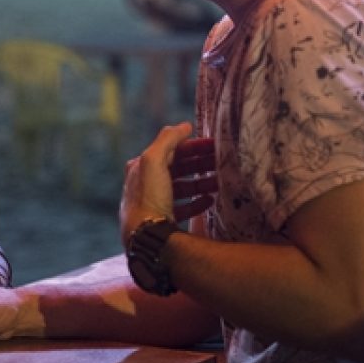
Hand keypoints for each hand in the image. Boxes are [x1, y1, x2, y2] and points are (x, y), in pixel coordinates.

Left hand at [119, 123, 216, 239]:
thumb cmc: (148, 197)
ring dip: (201, 182)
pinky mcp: (163, 222)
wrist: (145, 237)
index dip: (193, 145)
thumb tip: (184, 125)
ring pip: (182, 188)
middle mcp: (145, 185)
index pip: (170, 150)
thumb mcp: (154, 161)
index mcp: (141, 168)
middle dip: (200, 163)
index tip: (214, 145)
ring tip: (220, 181)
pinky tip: (210, 201)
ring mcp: (154, 204)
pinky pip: (183, 208)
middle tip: (222, 161)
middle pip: (178, 169)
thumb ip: (168, 139)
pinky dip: (197, 203)